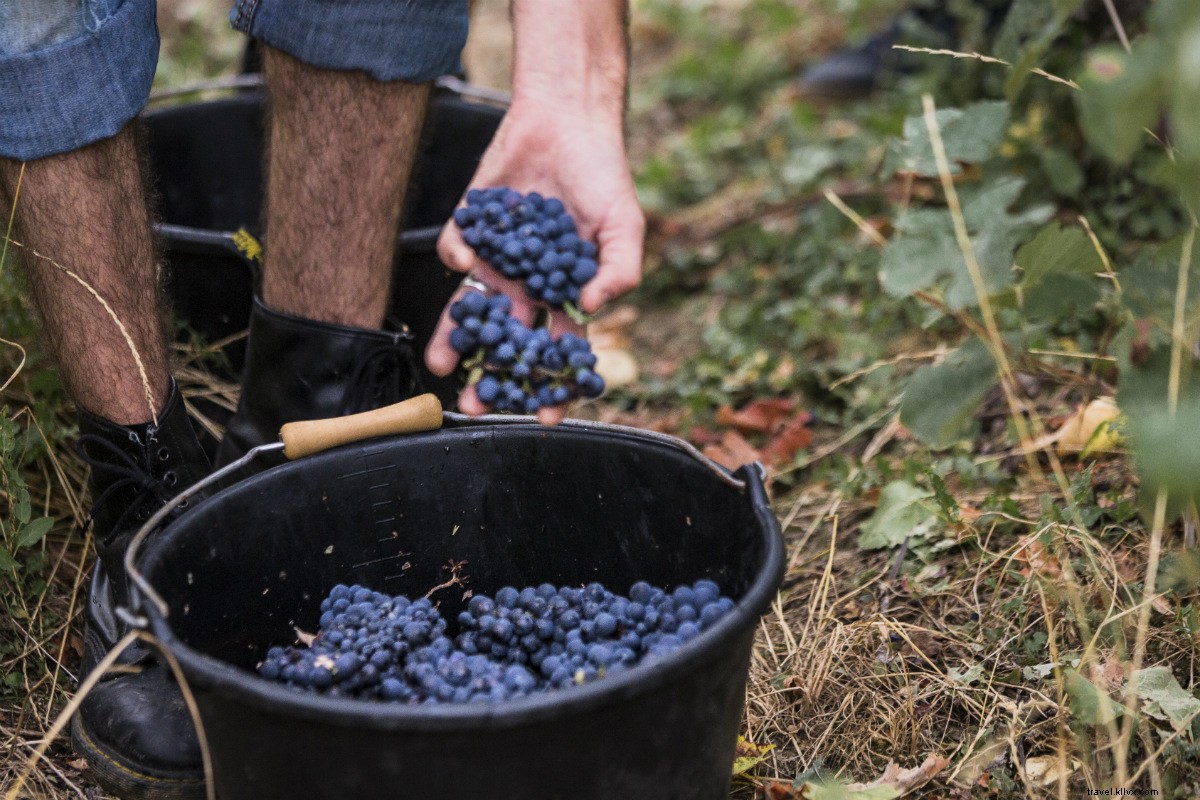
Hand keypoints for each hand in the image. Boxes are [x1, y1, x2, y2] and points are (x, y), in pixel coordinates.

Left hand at [425, 97, 644, 421]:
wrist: (567, 123)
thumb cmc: (603, 178)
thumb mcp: (625, 227)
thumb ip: (619, 271)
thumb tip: (591, 307)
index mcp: (564, 295)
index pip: (556, 351)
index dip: (552, 386)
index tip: (543, 418)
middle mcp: (526, 285)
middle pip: (505, 341)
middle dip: (491, 374)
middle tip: (476, 402)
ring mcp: (495, 260)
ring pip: (470, 310)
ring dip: (454, 338)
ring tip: (441, 363)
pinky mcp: (470, 230)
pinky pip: (456, 252)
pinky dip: (456, 259)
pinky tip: (466, 260)